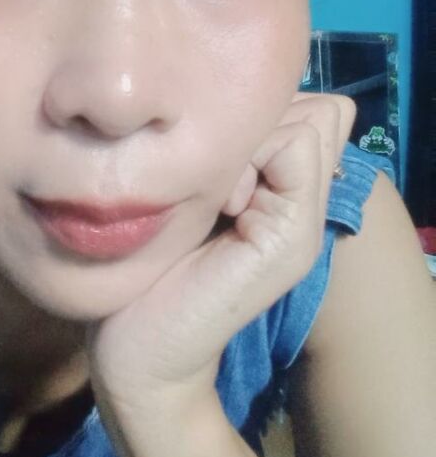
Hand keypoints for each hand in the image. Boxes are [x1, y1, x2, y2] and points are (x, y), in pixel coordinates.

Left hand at [85, 93, 355, 421]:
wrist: (140, 353)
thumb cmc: (146, 270)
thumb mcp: (186, 194)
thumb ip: (223, 157)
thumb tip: (233, 104)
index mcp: (280, 194)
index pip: (309, 108)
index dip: (260, 114)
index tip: (210, 158)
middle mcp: (305, 206)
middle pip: (315, 110)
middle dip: (257, 123)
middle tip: (216, 174)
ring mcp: (305, 224)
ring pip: (308, 123)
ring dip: (251, 141)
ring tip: (218, 193)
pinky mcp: (293, 237)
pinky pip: (295, 147)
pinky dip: (251, 159)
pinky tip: (222, 204)